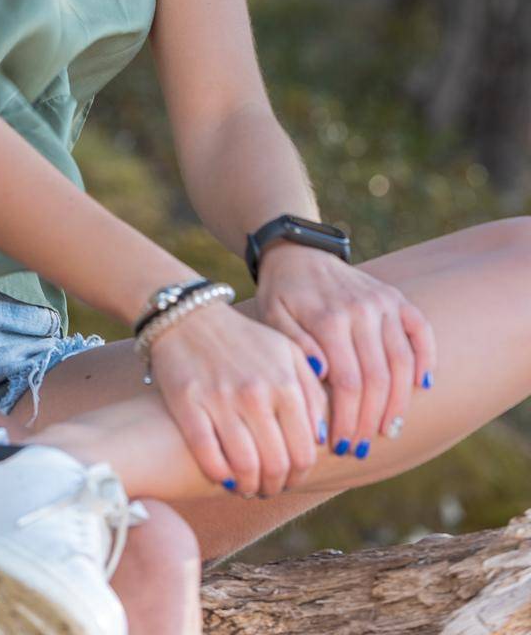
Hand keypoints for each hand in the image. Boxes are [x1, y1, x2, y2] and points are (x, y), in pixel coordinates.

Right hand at [146, 299, 329, 497]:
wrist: (188, 315)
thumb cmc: (243, 340)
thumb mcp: (287, 353)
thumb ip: (312, 392)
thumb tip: (322, 438)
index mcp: (285, 382)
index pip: (304, 451)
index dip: (300, 474)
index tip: (290, 477)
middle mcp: (256, 392)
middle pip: (276, 464)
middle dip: (275, 484)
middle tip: (268, 486)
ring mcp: (220, 398)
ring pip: (245, 466)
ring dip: (249, 485)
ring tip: (247, 485)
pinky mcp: (188, 403)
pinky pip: (208, 454)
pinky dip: (218, 474)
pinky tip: (222, 476)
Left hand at [253, 242, 437, 457]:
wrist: (298, 251)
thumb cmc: (281, 293)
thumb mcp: (273, 317)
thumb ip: (297, 346)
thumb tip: (324, 374)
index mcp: (328, 318)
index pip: (347, 382)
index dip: (347, 419)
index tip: (340, 445)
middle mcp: (361, 309)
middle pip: (377, 379)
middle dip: (370, 420)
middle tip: (361, 446)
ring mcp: (383, 302)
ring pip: (402, 362)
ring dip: (398, 402)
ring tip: (388, 430)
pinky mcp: (396, 297)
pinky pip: (421, 330)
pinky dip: (426, 359)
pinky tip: (421, 386)